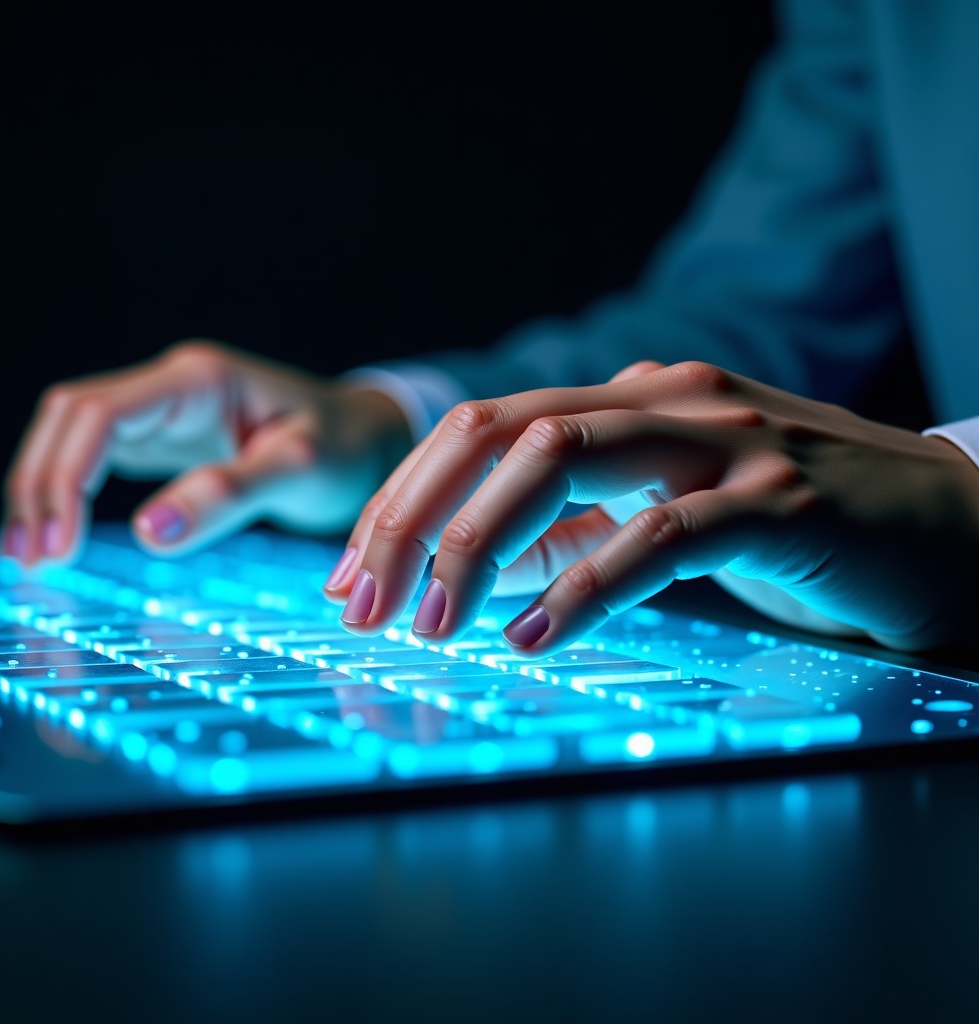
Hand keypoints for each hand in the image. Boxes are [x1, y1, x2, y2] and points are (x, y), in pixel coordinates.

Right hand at [2, 340, 411, 563]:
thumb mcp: (298, 470)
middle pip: (70, 418)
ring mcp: (165, 409)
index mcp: (199, 381)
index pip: (99, 413)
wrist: (364, 437)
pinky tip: (60, 534)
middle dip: (40, 484)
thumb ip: (229, 495)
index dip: (64, 477)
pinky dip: (70, 492)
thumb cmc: (342, 447)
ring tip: (32, 557)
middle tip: (34, 561)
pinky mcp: (166, 437)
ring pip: (74, 434)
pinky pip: (97, 454)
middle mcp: (172, 386)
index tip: (59, 546)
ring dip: (44, 487)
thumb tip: (151, 535)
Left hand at [323, 360, 978, 653]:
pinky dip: (585, 583)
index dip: (404, 499)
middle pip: (497, 433)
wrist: (951, 528)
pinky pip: (659, 534)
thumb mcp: (670, 514)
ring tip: (433, 624)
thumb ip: (588, 522)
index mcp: (631, 403)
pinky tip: (534, 634)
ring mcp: (724, 443)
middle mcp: (666, 402)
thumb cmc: (801, 529)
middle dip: (412, 518)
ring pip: (561, 463)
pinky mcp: (779, 501)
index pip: (482, 429)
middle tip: (363, 603)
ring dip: (477, 546)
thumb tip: (494, 562)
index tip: (354, 573)